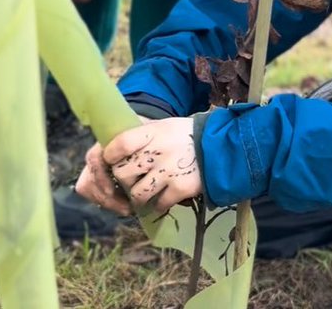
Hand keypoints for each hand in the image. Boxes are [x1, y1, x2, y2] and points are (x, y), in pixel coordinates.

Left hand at [75, 117, 201, 215]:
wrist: (222, 147)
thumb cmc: (186, 136)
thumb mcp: (163, 127)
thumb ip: (140, 136)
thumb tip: (110, 148)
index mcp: (153, 132)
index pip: (119, 145)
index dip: (111, 156)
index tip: (113, 160)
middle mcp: (159, 151)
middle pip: (123, 174)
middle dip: (125, 180)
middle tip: (132, 180)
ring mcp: (169, 171)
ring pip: (137, 194)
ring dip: (139, 197)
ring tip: (146, 193)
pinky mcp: (181, 188)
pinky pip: (158, 205)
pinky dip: (159, 205)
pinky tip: (164, 198)